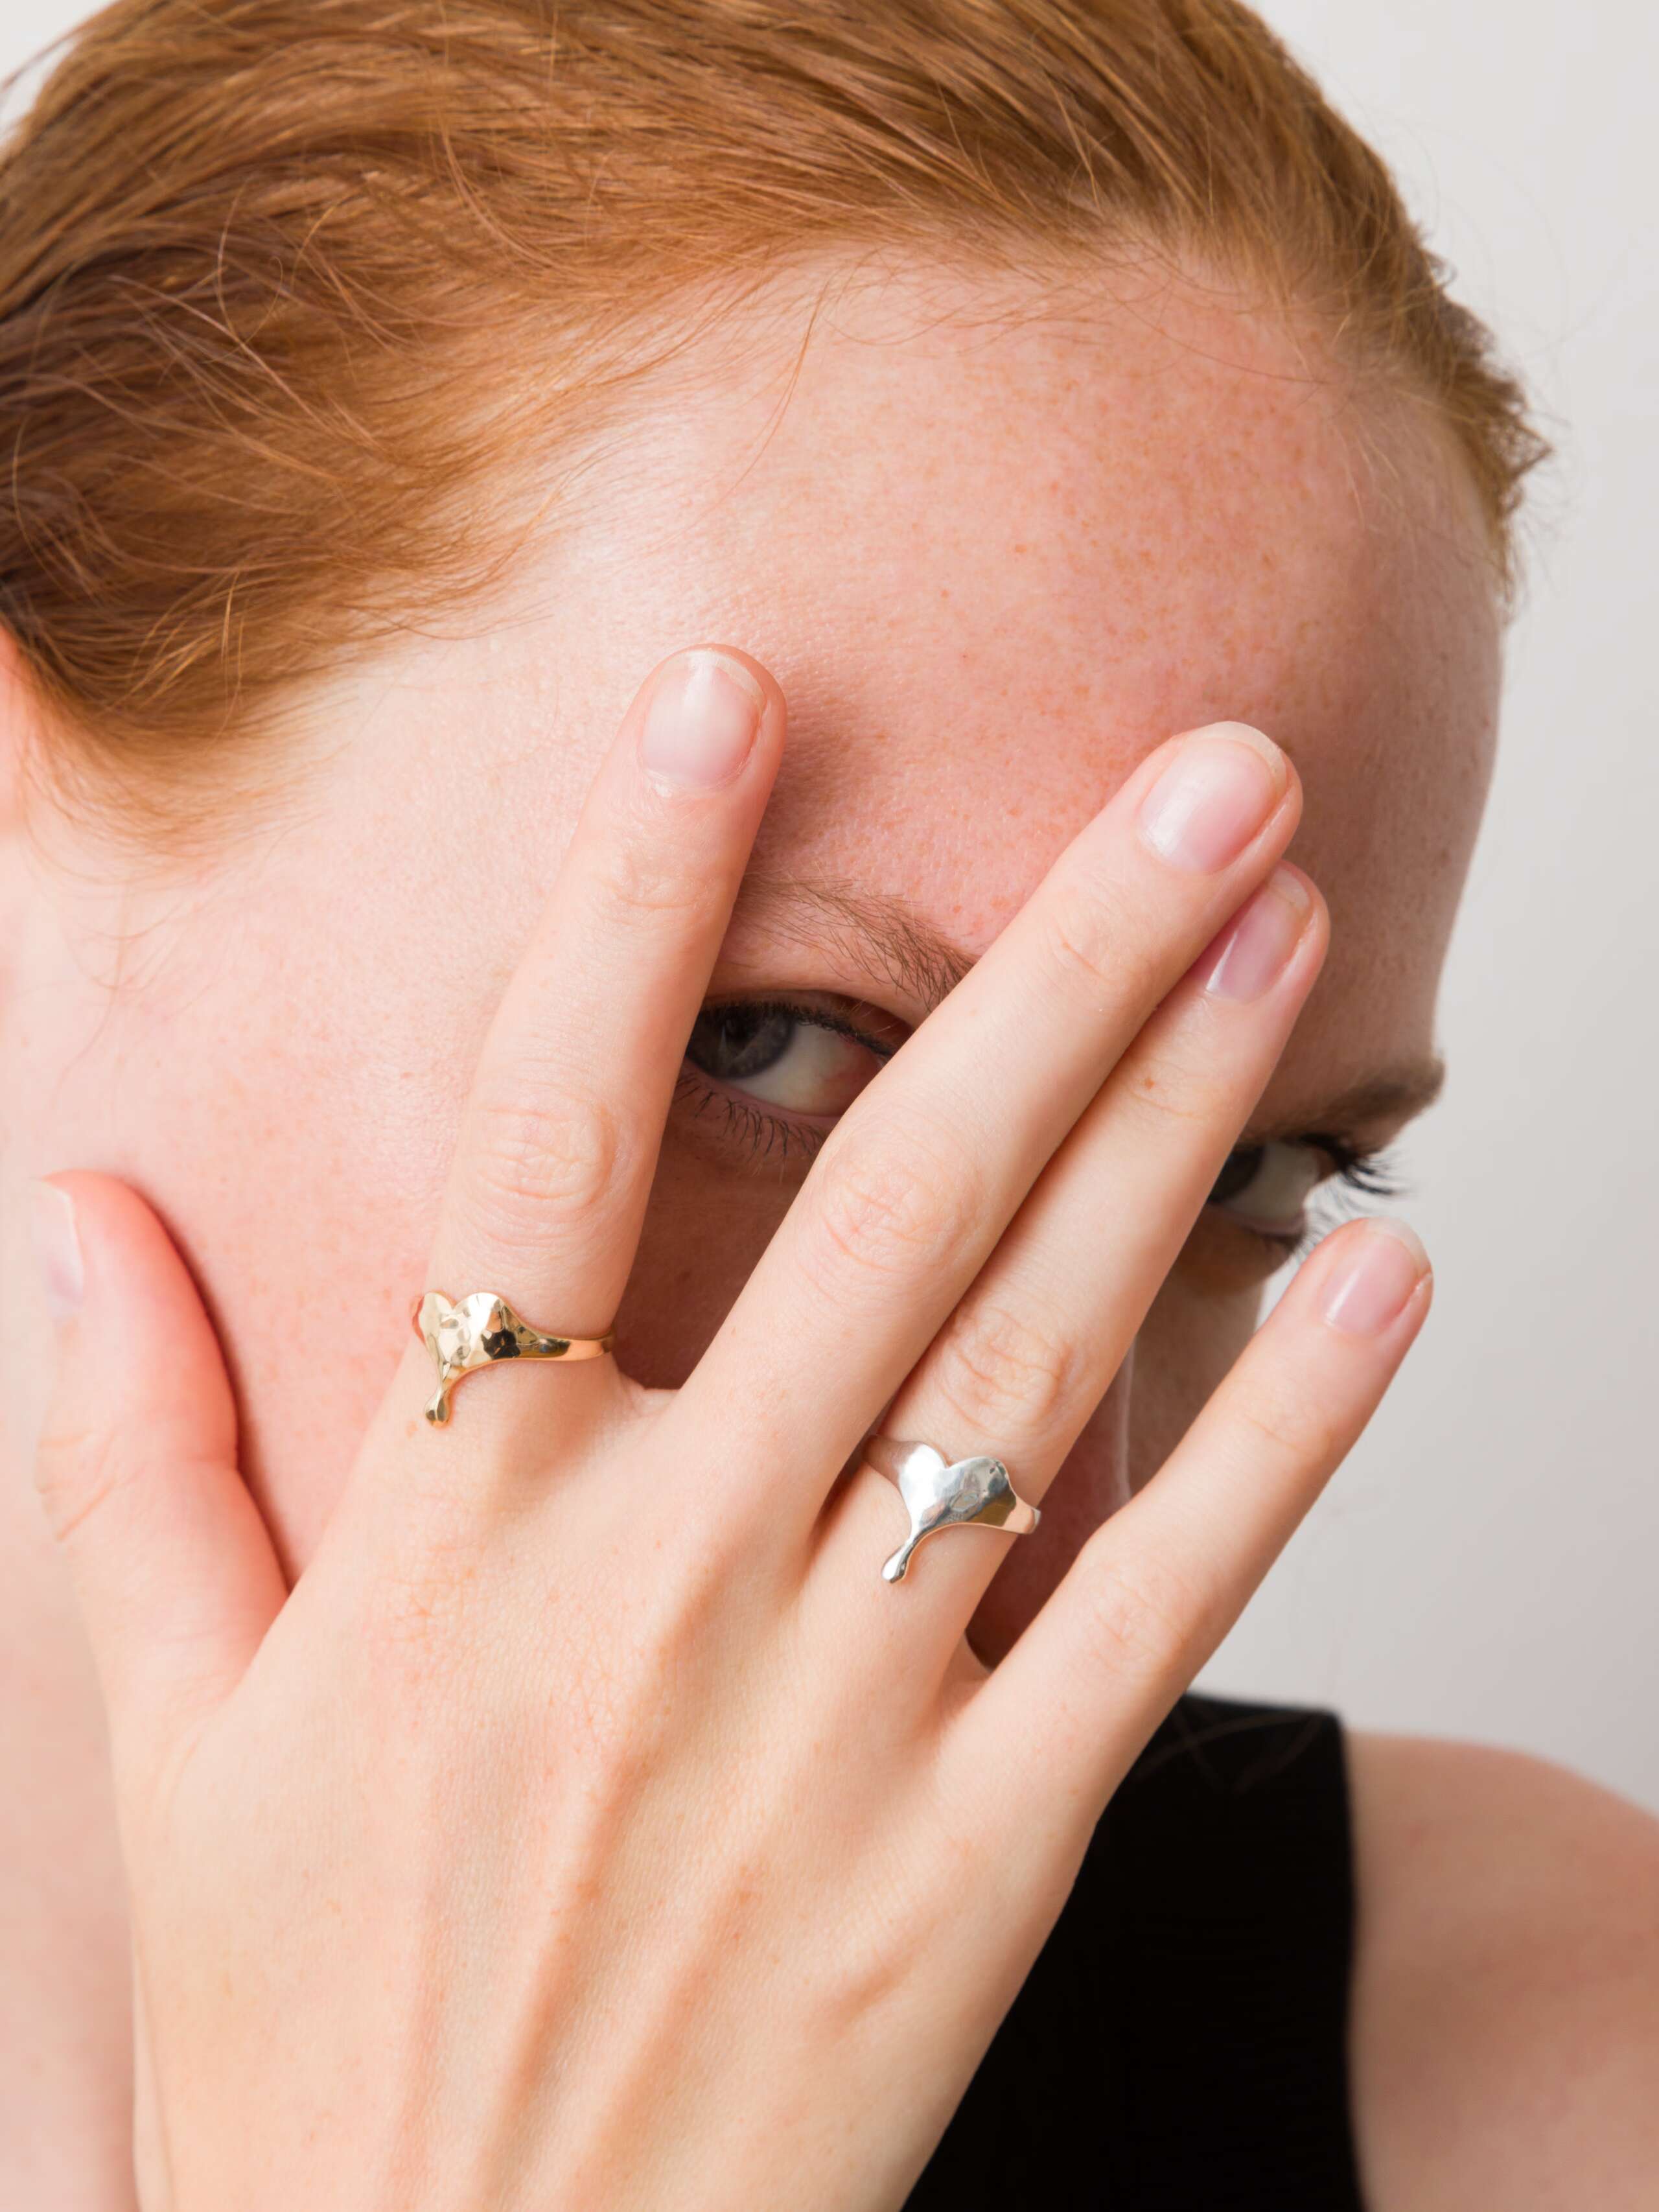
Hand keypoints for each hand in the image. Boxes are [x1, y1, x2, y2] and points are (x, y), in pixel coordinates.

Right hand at [31, 647, 1431, 2209]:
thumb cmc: (304, 2022)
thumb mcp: (176, 1732)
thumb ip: (138, 1445)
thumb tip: (73, 1204)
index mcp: (454, 1535)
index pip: (543, 1134)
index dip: (631, 900)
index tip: (728, 704)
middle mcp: (664, 1584)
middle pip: (887, 1199)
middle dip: (1061, 958)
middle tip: (1207, 771)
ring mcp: (840, 1718)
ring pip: (1040, 1354)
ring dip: (1184, 1126)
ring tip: (1289, 935)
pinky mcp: (976, 1855)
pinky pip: (1151, 1602)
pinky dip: (1279, 1434)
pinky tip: (1377, 1278)